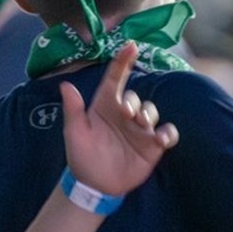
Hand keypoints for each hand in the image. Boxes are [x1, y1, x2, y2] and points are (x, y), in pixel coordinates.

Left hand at [61, 43, 177, 198]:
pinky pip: (167, 133)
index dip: (123, 61)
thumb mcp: (74, 132)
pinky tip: (160, 138)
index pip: (115, 79)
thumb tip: (65, 85)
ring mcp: (140, 130)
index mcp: (105, 106)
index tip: (131, 46)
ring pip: (152, 111)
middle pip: (136, 97)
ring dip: (150, 114)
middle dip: (135, 102)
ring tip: (142, 124)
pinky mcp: (152, 146)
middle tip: (128, 113)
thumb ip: (73, 109)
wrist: (94, 185)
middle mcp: (125, 114)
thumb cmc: (81, 156)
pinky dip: (167, 133)